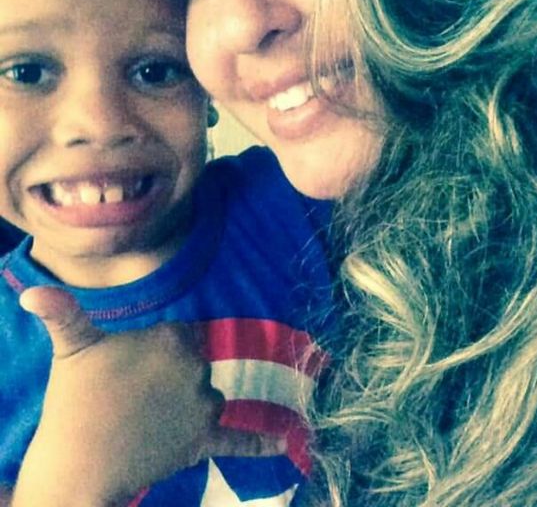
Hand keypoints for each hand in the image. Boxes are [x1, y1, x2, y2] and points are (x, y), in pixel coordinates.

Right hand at [11, 286, 282, 506]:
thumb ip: (63, 314)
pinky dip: (261, 443)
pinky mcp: (203, 440)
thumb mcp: (72, 349)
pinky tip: (286, 445)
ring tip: (149, 420)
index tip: (133, 370)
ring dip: (188, 407)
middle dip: (171, 378)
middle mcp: (197, 368)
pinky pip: (238, 439)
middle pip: (196, 365)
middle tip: (135, 397)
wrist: (80, 464)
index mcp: (173, 338)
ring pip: (207, 397)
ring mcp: (202, 405)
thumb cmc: (76, 402)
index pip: (182, 335)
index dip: (156, 353)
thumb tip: (31, 291)